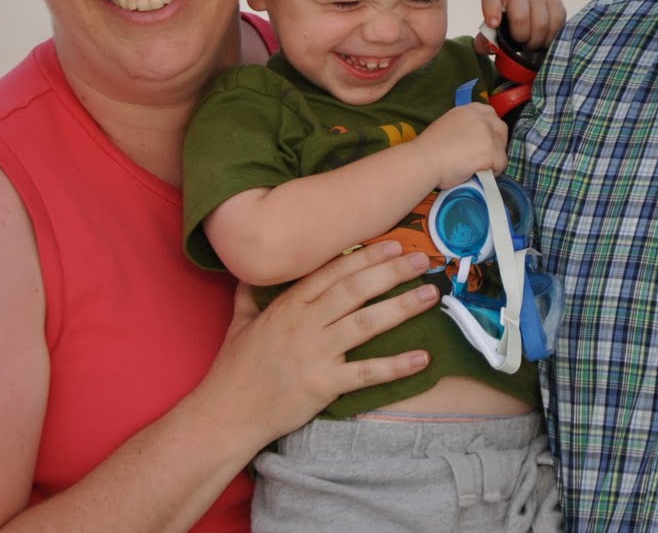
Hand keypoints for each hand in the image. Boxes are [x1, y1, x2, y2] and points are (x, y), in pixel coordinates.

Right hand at [201, 241, 438, 441]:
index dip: (365, 256)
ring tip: (431, 294)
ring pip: (366, 323)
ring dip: (402, 306)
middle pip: (355, 289)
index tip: (393, 243)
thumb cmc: (234, 368)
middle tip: (421, 259)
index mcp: (288, 305)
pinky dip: (396, 365)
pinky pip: (367, 373)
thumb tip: (253, 269)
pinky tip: (422, 357)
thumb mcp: (240, 321)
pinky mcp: (324, 386)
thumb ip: (251, 292)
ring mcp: (315, 354)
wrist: (227, 413)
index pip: (333, 272)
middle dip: (391, 271)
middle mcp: (304, 324)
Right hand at [412, 102, 507, 187]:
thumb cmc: (428, 149)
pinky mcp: (490, 150)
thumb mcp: (447, 126)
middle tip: (486, 157)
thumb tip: (473, 141)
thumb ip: (463, 128)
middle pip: (501, 128)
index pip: (489, 112)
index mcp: (467, 110)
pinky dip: (493, 172)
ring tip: (477, 168)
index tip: (484, 141)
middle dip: (498, 143)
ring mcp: (486, 133)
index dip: (490, 128)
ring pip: (501, 148)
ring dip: (494, 159)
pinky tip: (478, 174)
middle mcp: (479, 117)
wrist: (424, 160)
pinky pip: (501, 163)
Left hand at [480, 0, 565, 49]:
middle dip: (521, 37)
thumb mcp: (493, 34)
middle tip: (521, 43)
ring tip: (532, 43)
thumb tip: (487, 45)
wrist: (530, 18)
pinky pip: (556, 23)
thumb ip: (485, 42)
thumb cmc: (507, 27)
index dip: (491, 10)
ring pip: (541, 23)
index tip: (493, 24)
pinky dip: (550, 37)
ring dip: (536, 41)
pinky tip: (544, 39)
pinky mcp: (555, 1)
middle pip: (520, 17)